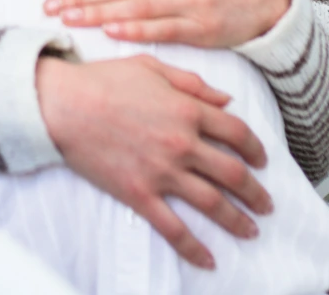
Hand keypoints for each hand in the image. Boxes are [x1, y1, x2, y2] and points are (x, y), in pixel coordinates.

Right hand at [36, 55, 271, 269]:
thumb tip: (226, 100)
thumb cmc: (103, 80)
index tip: (262, 162)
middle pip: (233, 173)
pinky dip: (193, 247)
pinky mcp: (139, 194)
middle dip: (255, 193)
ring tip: (251, 232)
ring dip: (237, 221)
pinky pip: (173, 227)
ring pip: (212, 203)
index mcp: (188, 110)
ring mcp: (162, 172)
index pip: (237, 133)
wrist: (62, 105)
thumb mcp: (152, 67)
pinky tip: (209, 260)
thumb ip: (192, 83)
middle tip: (267, 205)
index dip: (256, 150)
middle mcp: (182, 143)